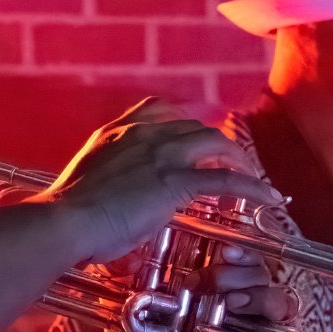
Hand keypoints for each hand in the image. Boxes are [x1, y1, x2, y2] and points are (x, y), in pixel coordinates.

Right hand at [41, 101, 280, 265]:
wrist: (65, 220)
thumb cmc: (67, 212)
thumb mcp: (87, 181)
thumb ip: (108, 178)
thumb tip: (117, 195)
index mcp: (118, 132)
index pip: (158, 111)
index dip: (181, 125)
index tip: (191, 139)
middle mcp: (143, 134)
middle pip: (194, 127)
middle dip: (215, 144)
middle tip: (227, 162)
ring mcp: (163, 154)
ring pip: (215, 142)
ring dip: (237, 159)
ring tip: (250, 177)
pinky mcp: (177, 181)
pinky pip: (226, 179)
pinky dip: (252, 187)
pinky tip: (267, 198)